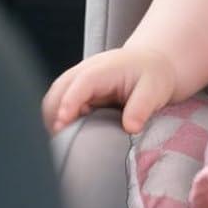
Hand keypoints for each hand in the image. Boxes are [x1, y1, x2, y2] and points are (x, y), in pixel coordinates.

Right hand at [41, 45, 177, 135]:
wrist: (150, 65)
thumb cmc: (152, 75)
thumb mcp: (154, 89)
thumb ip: (142, 106)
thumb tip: (130, 127)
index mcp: (104, 68)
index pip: (80, 83)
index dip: (69, 103)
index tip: (62, 124)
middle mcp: (85, 71)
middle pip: (58, 90)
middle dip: (54, 115)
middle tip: (62, 143)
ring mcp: (77, 81)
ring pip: (53, 98)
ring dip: (53, 119)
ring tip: (64, 142)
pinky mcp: (75, 92)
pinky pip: (57, 105)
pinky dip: (57, 120)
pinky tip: (67, 135)